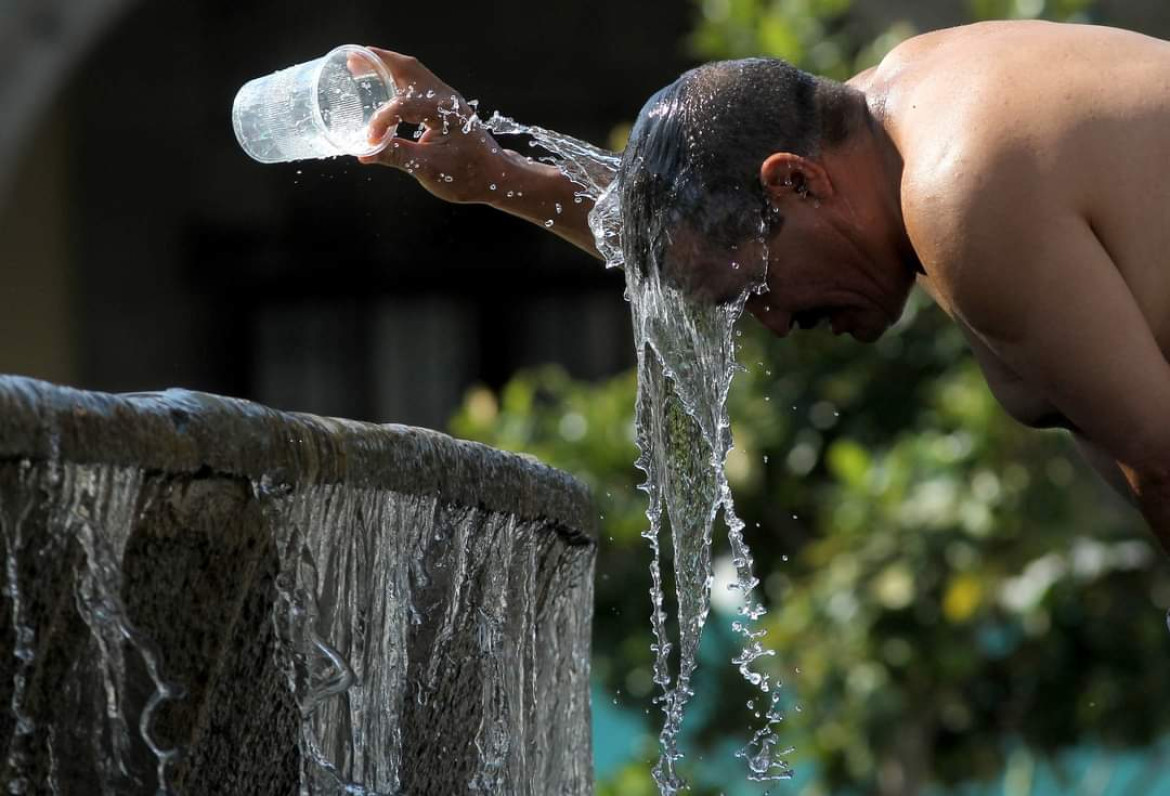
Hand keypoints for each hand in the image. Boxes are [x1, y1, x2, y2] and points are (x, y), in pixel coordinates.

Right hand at [355, 48, 505, 203]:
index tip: (370, 141)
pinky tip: (383, 85)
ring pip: (413, 72)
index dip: (381, 121)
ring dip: (387, 66)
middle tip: (351, 61)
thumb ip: (397, 157)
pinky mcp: (445, 106)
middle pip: (408, 68)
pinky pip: (418, 83)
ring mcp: (447, 99)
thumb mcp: (430, 169)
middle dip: (378, 63)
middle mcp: (446, 98)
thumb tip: (365, 154)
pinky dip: (397, 78)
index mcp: (444, 111)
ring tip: (361, 65)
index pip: (403, 105)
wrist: (495, 177)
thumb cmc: (468, 175)